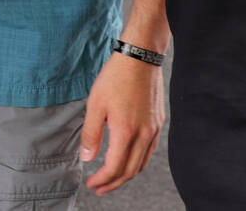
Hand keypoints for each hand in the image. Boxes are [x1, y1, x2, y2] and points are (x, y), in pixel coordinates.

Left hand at [79, 52, 164, 194]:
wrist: (140, 57)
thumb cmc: (116, 77)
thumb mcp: (95, 103)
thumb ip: (91, 133)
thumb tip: (87, 158)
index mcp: (126, 131)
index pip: (114, 168)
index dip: (102, 180)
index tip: (92, 184)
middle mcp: (144, 135)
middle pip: (129, 171)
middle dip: (113, 184)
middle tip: (100, 189)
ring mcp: (153, 130)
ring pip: (141, 163)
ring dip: (126, 175)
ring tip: (112, 178)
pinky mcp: (158, 123)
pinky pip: (149, 151)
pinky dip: (138, 161)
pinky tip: (129, 159)